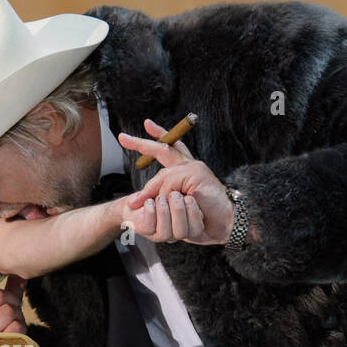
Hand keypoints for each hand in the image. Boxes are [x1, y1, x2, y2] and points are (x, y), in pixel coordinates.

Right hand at [0, 256, 27, 334]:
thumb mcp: (0, 309)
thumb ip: (8, 291)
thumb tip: (20, 272)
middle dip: (10, 301)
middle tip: (11, 311)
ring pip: (8, 309)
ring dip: (16, 316)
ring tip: (11, 323)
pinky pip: (16, 325)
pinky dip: (19, 328)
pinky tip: (13, 333)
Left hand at [117, 118, 235, 244]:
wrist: (224, 223)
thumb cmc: (201, 217)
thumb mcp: (173, 206)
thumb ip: (158, 198)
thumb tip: (133, 200)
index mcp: (186, 169)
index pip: (171, 148)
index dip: (159, 135)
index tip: (147, 124)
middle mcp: (190, 165)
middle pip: (164, 148)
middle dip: (142, 143)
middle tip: (123, 137)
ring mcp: (194, 168)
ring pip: (163, 175)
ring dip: (151, 191)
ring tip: (138, 203)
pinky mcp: (196, 174)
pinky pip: (170, 183)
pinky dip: (163, 194)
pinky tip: (166, 203)